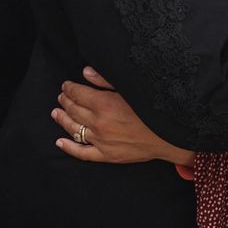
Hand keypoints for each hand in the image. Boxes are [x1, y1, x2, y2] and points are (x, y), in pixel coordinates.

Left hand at [52, 68, 193, 165]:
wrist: (171, 136)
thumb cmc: (153, 109)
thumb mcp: (131, 88)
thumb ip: (106, 80)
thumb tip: (85, 72)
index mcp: (104, 103)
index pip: (77, 94)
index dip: (69, 88)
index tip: (66, 85)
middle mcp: (99, 122)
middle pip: (74, 110)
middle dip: (65, 101)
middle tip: (61, 97)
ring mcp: (101, 140)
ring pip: (74, 129)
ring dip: (62, 119)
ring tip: (56, 113)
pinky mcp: (107, 155)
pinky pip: (82, 153)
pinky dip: (69, 147)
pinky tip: (60, 141)